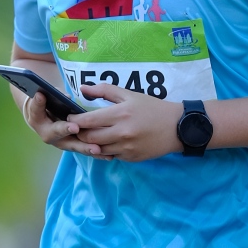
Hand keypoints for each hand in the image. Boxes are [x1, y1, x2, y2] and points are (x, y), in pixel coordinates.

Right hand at [19, 89, 103, 155]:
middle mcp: (48, 134)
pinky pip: (84, 150)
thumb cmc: (46, 103)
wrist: (45, 117)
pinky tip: (108, 155)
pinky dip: (96, 153)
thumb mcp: (45, 95)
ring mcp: (61, 142)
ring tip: (96, 149)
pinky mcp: (73, 146)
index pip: (36, 111)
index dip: (38, 104)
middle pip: (56, 134)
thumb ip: (53, 95)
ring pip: (72, 145)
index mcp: (37, 119)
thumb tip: (66, 97)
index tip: (41, 96)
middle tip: (75, 128)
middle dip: (66, 130)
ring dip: (85, 147)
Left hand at [64, 84, 182, 161]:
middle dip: (80, 134)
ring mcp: (126, 148)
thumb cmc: (152, 108)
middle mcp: (121, 133)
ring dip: (91, 144)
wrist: (177, 127)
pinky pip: (111, 155)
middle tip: (78, 128)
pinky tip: (108, 142)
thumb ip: (104, 90)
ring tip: (91, 136)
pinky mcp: (131, 158)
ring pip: (98, 149)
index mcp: (120, 114)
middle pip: (89, 138)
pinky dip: (106, 150)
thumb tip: (82, 88)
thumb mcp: (129, 94)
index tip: (70, 118)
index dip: (75, 120)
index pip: (87, 121)